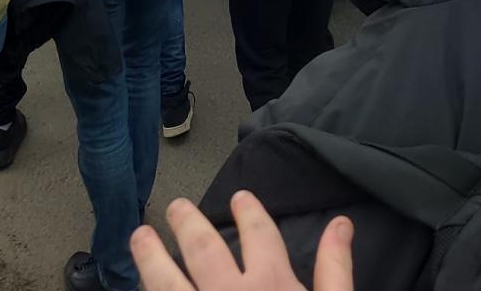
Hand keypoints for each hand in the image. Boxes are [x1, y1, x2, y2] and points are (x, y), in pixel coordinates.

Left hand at [131, 193, 352, 290]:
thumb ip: (335, 270)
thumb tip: (342, 224)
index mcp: (271, 285)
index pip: (258, 234)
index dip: (250, 212)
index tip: (240, 197)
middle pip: (204, 248)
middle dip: (188, 223)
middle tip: (175, 207)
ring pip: (166, 280)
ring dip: (150, 257)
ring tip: (139, 237)